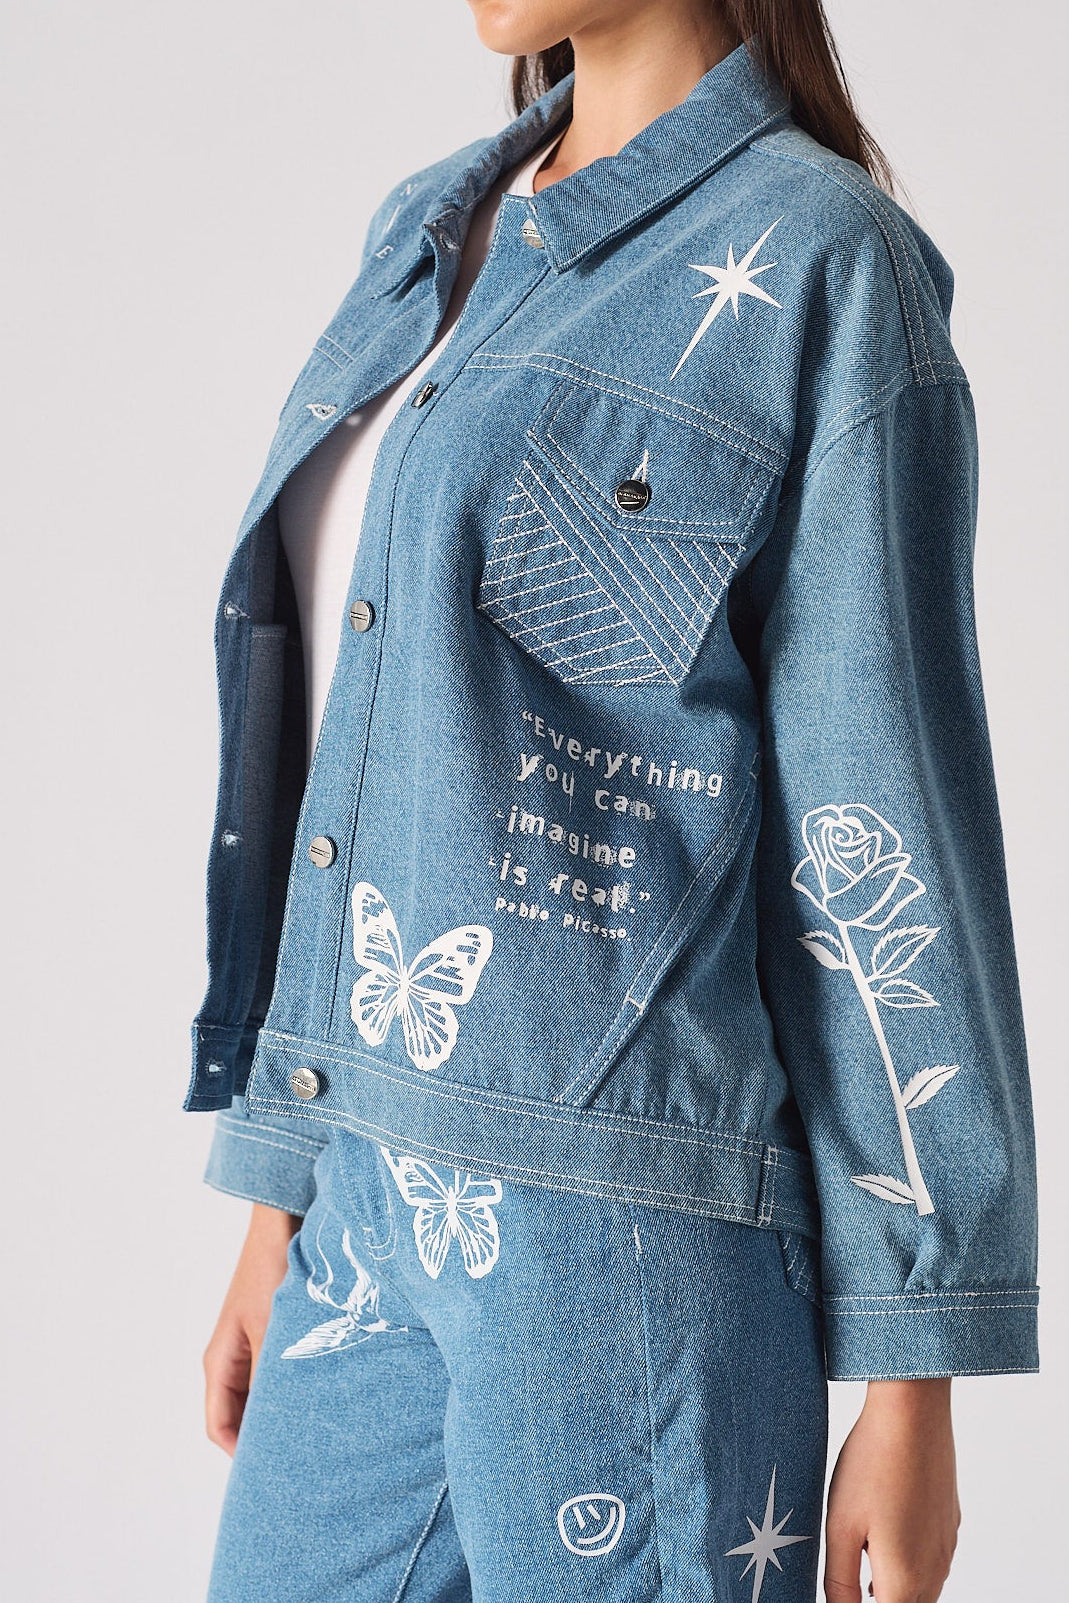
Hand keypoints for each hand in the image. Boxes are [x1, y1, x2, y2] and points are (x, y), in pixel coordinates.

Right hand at [203, 1203, 301, 1455]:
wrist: (281, 1222)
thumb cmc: (272, 1271)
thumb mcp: (272, 1331)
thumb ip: (270, 1380)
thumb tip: (276, 1426)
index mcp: (220, 1363)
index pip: (218, 1427)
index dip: (241, 1455)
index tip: (271, 1474)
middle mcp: (229, 1359)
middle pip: (237, 1416)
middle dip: (261, 1438)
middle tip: (297, 1460)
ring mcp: (247, 1346)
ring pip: (257, 1396)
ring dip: (277, 1411)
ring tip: (311, 1429)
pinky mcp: (267, 1333)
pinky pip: (271, 1374)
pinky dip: (288, 1387)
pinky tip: (316, 1392)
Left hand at [825, 1378, 959, 1602]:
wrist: (912, 1413)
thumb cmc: (872, 1465)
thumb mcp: (839, 1526)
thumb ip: (840, 1582)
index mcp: (904, 1580)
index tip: (847, 1586)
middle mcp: (934, 1570)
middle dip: (877, 1597)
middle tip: (851, 1567)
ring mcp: (946, 1545)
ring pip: (922, 1586)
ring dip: (894, 1581)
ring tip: (863, 1547)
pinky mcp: (949, 1521)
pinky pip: (931, 1558)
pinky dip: (909, 1557)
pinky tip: (886, 1523)